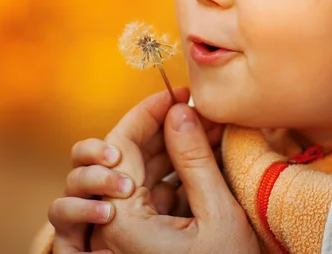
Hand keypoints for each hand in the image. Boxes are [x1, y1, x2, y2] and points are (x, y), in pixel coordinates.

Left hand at [48, 88, 216, 251]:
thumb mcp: (218, 217)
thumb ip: (195, 160)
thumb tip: (179, 111)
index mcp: (122, 221)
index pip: (121, 144)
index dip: (149, 111)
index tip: (178, 92)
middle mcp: (112, 226)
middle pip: (124, 154)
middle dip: (160, 126)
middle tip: (195, 109)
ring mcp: (124, 234)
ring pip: (136, 171)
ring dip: (167, 146)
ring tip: (203, 130)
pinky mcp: (140, 238)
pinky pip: (148, 191)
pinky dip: (171, 169)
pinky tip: (199, 156)